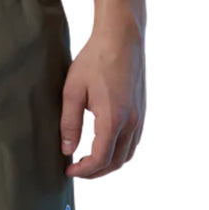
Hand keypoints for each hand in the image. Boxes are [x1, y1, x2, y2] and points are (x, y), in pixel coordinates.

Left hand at [60, 22, 144, 178]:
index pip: (100, 159)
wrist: (121, 37)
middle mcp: (131, 123)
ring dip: (109, 164)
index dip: (84, 171)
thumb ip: (70, 123)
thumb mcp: (73, 90)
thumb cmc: (94, 59)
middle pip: (116, 162)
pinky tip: (105, 144)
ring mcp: (139, 117)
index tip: (68, 171)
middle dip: (95, 172)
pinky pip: (133, 142)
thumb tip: (67, 150)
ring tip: (89, 161)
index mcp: (113, 120)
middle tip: (76, 170)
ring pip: (127, 155)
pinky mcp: (141, 110)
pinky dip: (120, 151)